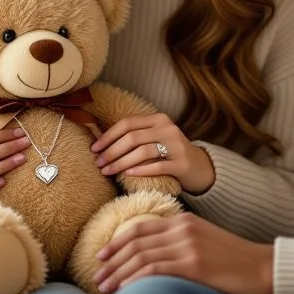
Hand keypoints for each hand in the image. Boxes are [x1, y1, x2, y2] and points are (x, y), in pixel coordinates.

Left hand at [91, 113, 214, 193]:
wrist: (198, 166)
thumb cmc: (168, 152)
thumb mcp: (153, 137)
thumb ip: (133, 135)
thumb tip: (97, 137)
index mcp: (158, 119)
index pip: (127, 123)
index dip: (108, 136)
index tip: (94, 148)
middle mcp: (168, 128)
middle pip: (133, 138)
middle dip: (112, 151)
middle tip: (99, 163)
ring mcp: (176, 146)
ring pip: (143, 152)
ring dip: (121, 162)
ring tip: (108, 171)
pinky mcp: (182, 163)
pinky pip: (157, 166)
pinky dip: (140, 170)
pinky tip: (127, 174)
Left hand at [93, 213, 273, 293]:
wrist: (263, 267)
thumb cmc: (235, 260)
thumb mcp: (204, 241)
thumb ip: (180, 242)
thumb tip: (154, 257)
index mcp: (183, 220)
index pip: (140, 227)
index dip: (117, 241)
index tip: (102, 255)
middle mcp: (182, 229)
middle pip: (135, 242)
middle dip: (112, 259)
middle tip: (96, 275)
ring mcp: (187, 246)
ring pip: (140, 256)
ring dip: (118, 273)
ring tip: (104, 287)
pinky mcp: (193, 265)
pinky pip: (154, 269)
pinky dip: (134, 278)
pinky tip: (123, 289)